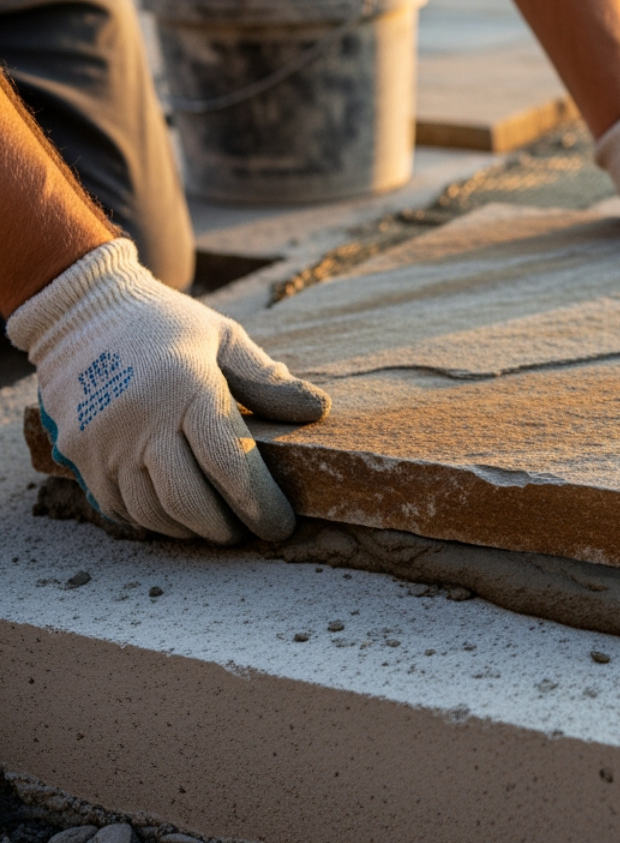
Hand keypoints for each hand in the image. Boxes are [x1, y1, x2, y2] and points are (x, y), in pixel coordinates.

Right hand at [6, 239, 329, 542]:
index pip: (230, 464)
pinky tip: (175, 516)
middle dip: (226, 527)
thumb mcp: (223, 337)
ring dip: (190, 530)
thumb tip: (318, 409)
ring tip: (216, 526)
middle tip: (250, 531)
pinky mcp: (78, 453)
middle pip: (189, 499)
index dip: (259, 503)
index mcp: (185, 387)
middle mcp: (141, 419)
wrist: (79, 311)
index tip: (281, 525)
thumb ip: (267, 379)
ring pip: (152, 511)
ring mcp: (104, 440)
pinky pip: (118, 507)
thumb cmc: (165, 324)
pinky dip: (151, 521)